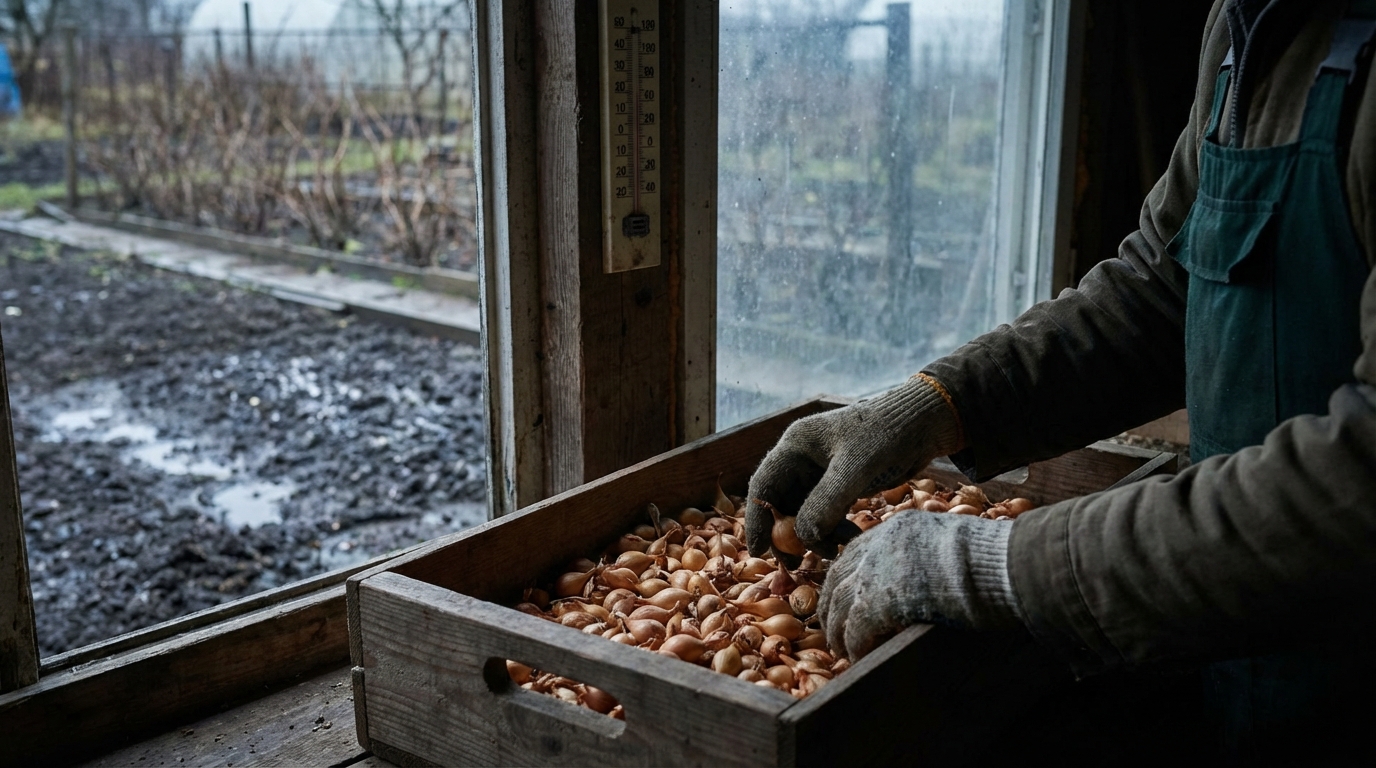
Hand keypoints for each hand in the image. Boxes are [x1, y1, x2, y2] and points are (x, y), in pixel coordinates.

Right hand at [744, 374, 962, 558]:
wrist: (925, 423)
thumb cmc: (887, 434)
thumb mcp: (855, 468)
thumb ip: (826, 502)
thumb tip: (803, 536)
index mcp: (795, 445)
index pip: (763, 485)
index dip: (758, 519)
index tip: (759, 550)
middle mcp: (802, 459)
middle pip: (781, 503)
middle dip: (788, 533)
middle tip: (797, 561)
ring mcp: (821, 472)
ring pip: (804, 512)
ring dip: (815, 534)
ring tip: (836, 549)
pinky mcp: (841, 484)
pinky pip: (826, 513)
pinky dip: (834, 528)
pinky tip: (851, 536)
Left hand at [818, 512, 1021, 659]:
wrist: (1002, 565)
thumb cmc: (993, 559)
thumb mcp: (952, 543)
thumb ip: (929, 554)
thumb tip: (928, 577)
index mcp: (898, 528)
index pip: (856, 552)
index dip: (846, 578)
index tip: (842, 596)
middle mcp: (881, 545)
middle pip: (840, 577)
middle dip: (833, 605)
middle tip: (834, 627)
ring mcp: (877, 571)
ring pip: (841, 605)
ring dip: (839, 631)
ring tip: (843, 650)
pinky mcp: (881, 601)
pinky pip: (856, 628)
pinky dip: (854, 645)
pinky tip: (857, 658)